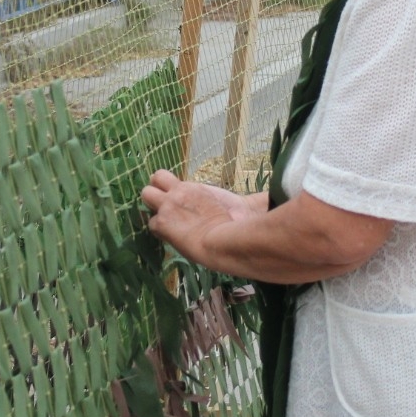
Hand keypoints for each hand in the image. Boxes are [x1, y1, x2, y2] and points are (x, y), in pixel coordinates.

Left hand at [140, 170, 265, 266]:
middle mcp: (178, 192)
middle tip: (164, 208)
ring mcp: (168, 206)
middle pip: (153, 179)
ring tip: (163, 221)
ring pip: (146, 195)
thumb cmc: (239, 224)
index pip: (166, 177)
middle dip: (155, 192)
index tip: (175, 201)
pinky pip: (152, 224)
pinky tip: (168, 238)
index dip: (167, 189)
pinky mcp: (163, 224)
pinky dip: (159, 231)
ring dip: (152, 207)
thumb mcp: (237, 207)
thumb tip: (269, 199)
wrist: (228, 238)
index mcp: (192, 187)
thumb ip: (236, 203)